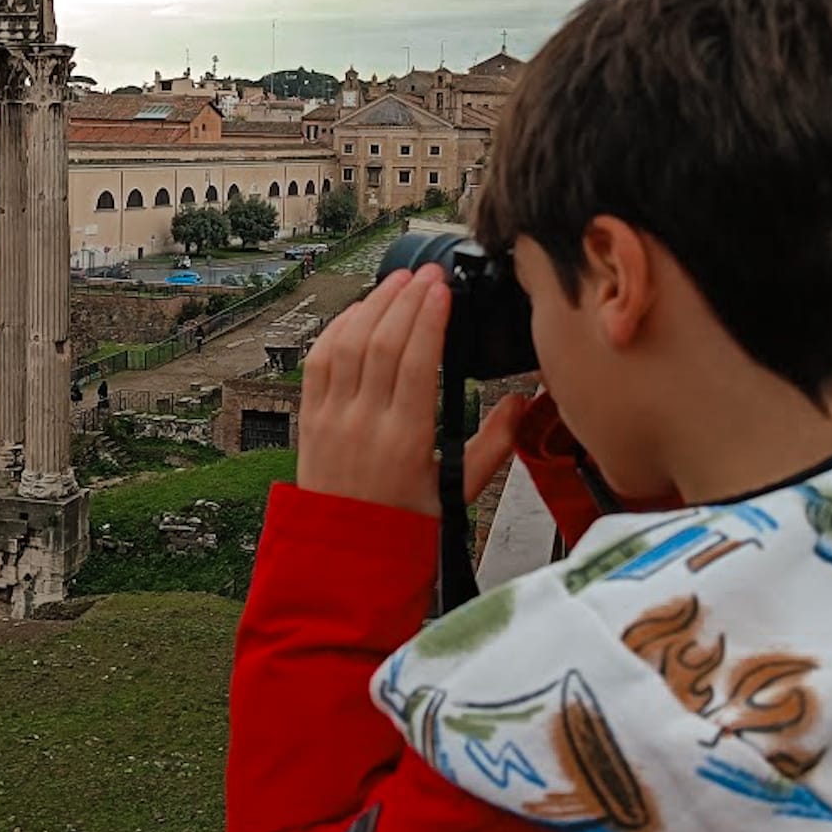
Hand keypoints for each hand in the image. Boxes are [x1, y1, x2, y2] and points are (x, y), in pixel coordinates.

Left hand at [297, 266, 527, 515]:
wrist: (346, 557)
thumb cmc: (403, 527)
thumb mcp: (459, 492)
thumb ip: (494, 444)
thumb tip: (521, 403)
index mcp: (405, 441)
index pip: (415, 362)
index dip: (428, 318)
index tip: (442, 289)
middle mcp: (364, 424)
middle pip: (381, 342)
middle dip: (405, 299)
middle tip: (426, 274)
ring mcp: (332, 419)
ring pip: (347, 344)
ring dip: (372, 304)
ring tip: (397, 281)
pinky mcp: (310, 419)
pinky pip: (318, 361)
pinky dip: (337, 329)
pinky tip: (358, 312)